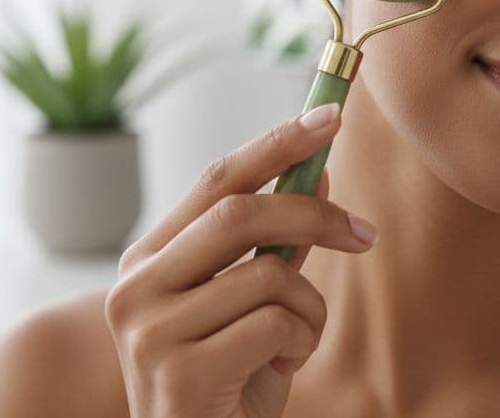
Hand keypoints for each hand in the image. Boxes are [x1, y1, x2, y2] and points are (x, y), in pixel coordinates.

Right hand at [104, 104, 376, 417]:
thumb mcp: (252, 305)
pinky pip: (276, 324)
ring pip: (268, 274)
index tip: (331, 117)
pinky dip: (300, 342)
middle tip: (364, 234)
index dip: (276, 143)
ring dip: (308, 306)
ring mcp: (150, 330)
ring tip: (296, 340)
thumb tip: (319, 174)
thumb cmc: (225, 382)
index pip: (216, 179)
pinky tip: (278, 368)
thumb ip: (275, 244)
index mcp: (148, 259)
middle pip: (240, 212)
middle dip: (314, 216)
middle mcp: (135, 286)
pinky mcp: (180, 372)